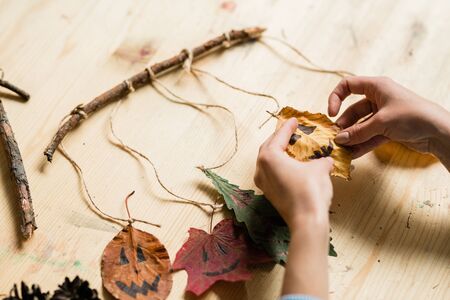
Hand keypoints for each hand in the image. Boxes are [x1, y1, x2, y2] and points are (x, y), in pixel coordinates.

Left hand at [254, 117, 333, 229]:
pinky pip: (271, 173)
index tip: (294, 120)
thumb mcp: (320, 168)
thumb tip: (326, 160)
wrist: (307, 220)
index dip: (288, 127)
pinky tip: (291, 165)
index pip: (279, 137)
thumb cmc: (310, 191)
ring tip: (291, 148)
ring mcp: (263, 183)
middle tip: (290, 132)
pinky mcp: (269, 193)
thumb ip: (321, 160)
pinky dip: (279, 166)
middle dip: (279, 139)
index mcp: (269, 157)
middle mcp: (261, 168)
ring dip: (278, 153)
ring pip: (268, 162)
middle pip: (268, 147)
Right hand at [328, 76, 449, 157]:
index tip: (331, 113)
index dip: (336, 98)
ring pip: (361, 126)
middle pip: (353, 110)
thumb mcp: (382, 122)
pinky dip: (361, 144)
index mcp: (376, 87)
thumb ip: (359, 131)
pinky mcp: (388, 129)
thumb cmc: (413, 116)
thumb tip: (340, 139)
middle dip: (344, 125)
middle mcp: (378, 99)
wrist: (439, 132)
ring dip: (351, 137)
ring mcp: (383, 115)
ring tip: (341, 149)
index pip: (348, 85)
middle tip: (335, 139)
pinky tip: (352, 155)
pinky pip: (369, 136)